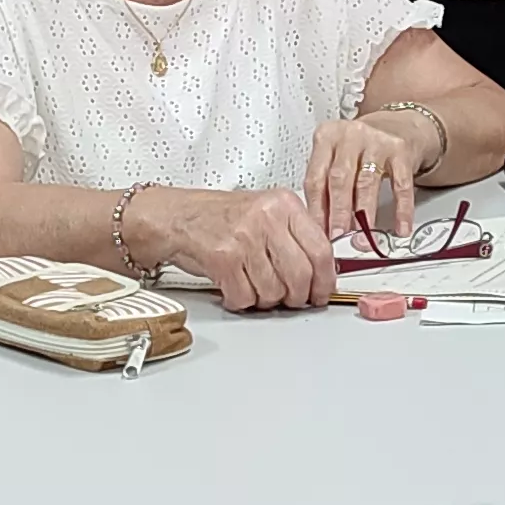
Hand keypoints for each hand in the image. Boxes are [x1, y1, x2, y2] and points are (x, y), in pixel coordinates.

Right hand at [165, 188, 335, 312]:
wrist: (178, 216)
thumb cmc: (222, 218)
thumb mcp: (267, 213)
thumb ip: (296, 237)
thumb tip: (325, 271)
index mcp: (284, 204)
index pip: (321, 249)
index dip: (325, 280)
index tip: (323, 292)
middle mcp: (267, 217)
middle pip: (301, 275)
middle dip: (297, 297)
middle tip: (291, 300)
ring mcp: (244, 237)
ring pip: (273, 290)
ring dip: (265, 300)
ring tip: (255, 288)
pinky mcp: (223, 258)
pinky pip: (245, 296)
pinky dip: (241, 301)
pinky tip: (236, 288)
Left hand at [308, 115, 430, 243]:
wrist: (397, 125)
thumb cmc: (360, 146)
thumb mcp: (336, 156)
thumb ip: (326, 185)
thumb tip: (320, 225)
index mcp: (327, 137)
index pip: (315, 178)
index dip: (316, 209)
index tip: (318, 233)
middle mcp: (350, 135)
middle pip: (339, 179)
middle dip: (338, 212)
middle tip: (338, 236)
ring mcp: (377, 141)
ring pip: (367, 182)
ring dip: (364, 214)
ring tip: (363, 236)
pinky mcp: (401, 150)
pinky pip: (401, 184)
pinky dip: (401, 209)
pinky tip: (400, 226)